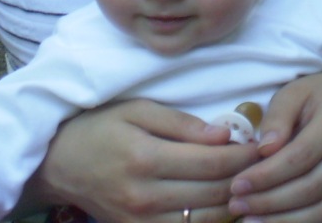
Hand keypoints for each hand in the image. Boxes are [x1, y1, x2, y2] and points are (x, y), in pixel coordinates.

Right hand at [35, 97, 259, 222]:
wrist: (58, 165)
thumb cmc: (99, 128)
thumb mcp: (136, 110)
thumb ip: (181, 123)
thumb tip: (224, 135)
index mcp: (146, 157)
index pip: (212, 162)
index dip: (244, 155)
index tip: (261, 145)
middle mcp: (145, 195)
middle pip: (215, 193)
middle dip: (246, 178)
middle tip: (263, 163)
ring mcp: (142, 221)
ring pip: (207, 220)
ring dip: (234, 203)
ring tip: (248, 183)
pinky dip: (211, 220)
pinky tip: (222, 204)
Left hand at [227, 72, 321, 222]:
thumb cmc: (317, 97)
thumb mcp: (293, 94)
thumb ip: (277, 118)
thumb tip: (264, 150)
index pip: (300, 156)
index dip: (267, 175)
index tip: (237, 185)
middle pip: (313, 187)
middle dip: (271, 202)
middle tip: (238, 207)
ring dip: (288, 221)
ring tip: (253, 222)